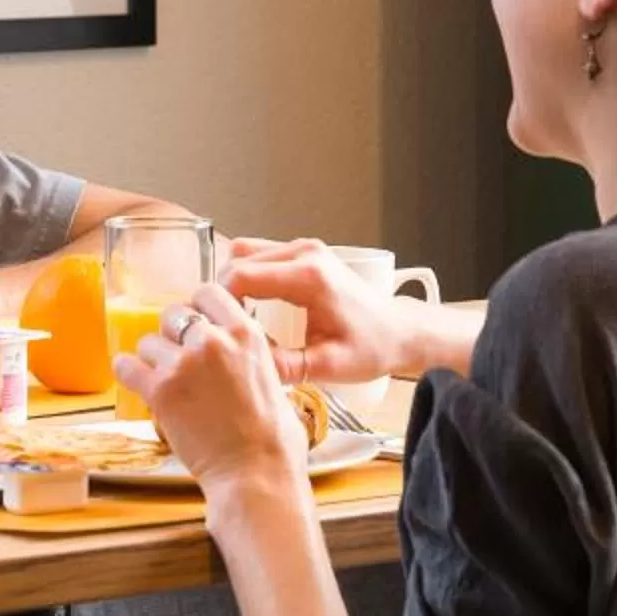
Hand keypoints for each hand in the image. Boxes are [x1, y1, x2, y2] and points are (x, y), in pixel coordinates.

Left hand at [116, 284, 309, 494]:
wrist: (255, 472)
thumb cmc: (273, 439)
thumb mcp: (273, 378)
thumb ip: (247, 355)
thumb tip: (235, 354)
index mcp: (245, 333)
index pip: (208, 292)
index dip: (197, 308)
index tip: (195, 323)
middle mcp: (212, 341)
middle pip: (174, 314)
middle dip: (173, 334)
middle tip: (178, 358)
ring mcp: (183, 364)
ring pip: (149, 341)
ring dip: (153, 358)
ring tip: (164, 380)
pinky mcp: (159, 390)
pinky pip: (127, 366)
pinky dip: (128, 372)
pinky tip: (135, 380)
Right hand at [224, 238, 409, 387]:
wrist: (400, 331)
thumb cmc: (372, 347)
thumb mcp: (329, 366)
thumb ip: (284, 366)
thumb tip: (244, 364)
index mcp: (309, 276)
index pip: (242, 275)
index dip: (220, 301)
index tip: (216, 328)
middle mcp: (305, 253)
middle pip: (238, 261)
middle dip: (222, 293)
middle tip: (224, 328)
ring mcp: (304, 249)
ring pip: (245, 254)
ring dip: (234, 283)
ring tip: (238, 318)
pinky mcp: (304, 253)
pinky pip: (260, 256)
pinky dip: (248, 277)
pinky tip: (253, 307)